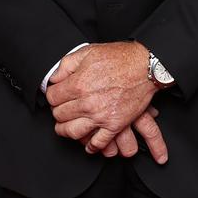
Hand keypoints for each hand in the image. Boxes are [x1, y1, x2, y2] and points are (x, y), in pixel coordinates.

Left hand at [46, 41, 167, 162]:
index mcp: (78, 84)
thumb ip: (66, 64)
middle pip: (60, 115)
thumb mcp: (88, 51)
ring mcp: (100, 116)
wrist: (144, 67)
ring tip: (66, 127)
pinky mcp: (114, 125)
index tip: (56, 95)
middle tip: (61, 108)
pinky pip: (97, 143)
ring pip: (73, 132)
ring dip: (66, 130)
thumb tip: (54, 78)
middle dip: (58, 111)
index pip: (52, 97)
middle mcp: (87, 102)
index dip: (52, 95)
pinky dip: (90, 146)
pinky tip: (87, 143)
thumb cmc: (119, 58)